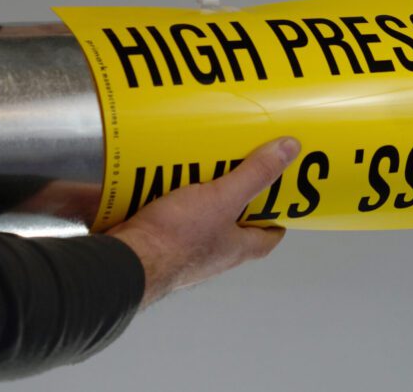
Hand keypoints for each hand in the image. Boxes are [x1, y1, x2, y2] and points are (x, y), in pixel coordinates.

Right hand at [107, 137, 298, 307]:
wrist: (123, 261)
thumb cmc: (175, 242)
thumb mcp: (223, 199)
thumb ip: (255, 175)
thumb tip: (289, 151)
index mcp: (235, 248)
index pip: (267, 237)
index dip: (275, 219)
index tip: (279, 198)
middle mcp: (211, 253)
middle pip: (230, 221)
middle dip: (232, 195)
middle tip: (234, 165)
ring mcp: (181, 248)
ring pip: (197, 215)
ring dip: (197, 192)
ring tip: (197, 162)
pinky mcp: (154, 239)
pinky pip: (165, 213)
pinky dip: (165, 194)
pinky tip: (160, 174)